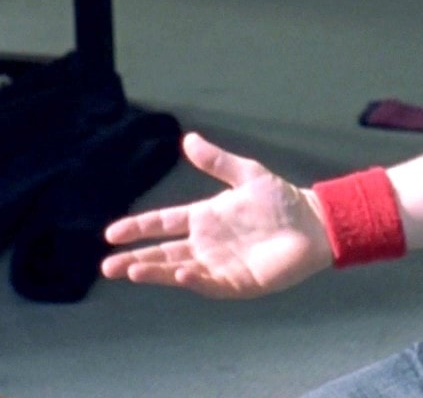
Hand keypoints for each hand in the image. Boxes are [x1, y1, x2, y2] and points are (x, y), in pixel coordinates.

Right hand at [100, 131, 334, 298]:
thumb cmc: (282, 200)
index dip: (138, 228)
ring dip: (155, 271)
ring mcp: (220, 265)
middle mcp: (206, 244)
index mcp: (204, 218)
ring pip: (178, 270)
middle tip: (108, 265)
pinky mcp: (237, 282)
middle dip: (134, 259)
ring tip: (131, 271)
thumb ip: (216, 160)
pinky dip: (193, 280)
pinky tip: (179, 273)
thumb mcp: (246, 174)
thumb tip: (188, 140)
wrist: (314, 224)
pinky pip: (209, 283)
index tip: (112, 234)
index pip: (162, 224)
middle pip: (162, 253)